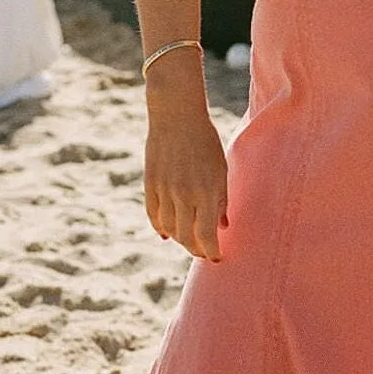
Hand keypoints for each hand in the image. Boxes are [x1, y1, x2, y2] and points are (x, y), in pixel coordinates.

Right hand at [144, 69, 228, 259]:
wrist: (176, 116)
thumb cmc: (206, 141)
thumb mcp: (221, 170)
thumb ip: (222, 200)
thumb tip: (223, 227)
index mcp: (206, 192)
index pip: (207, 235)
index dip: (211, 251)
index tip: (217, 257)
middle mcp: (183, 195)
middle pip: (187, 237)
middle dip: (196, 249)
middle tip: (204, 251)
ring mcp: (164, 190)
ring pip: (169, 228)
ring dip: (180, 239)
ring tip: (189, 241)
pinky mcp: (149, 184)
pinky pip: (154, 215)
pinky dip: (160, 227)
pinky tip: (167, 234)